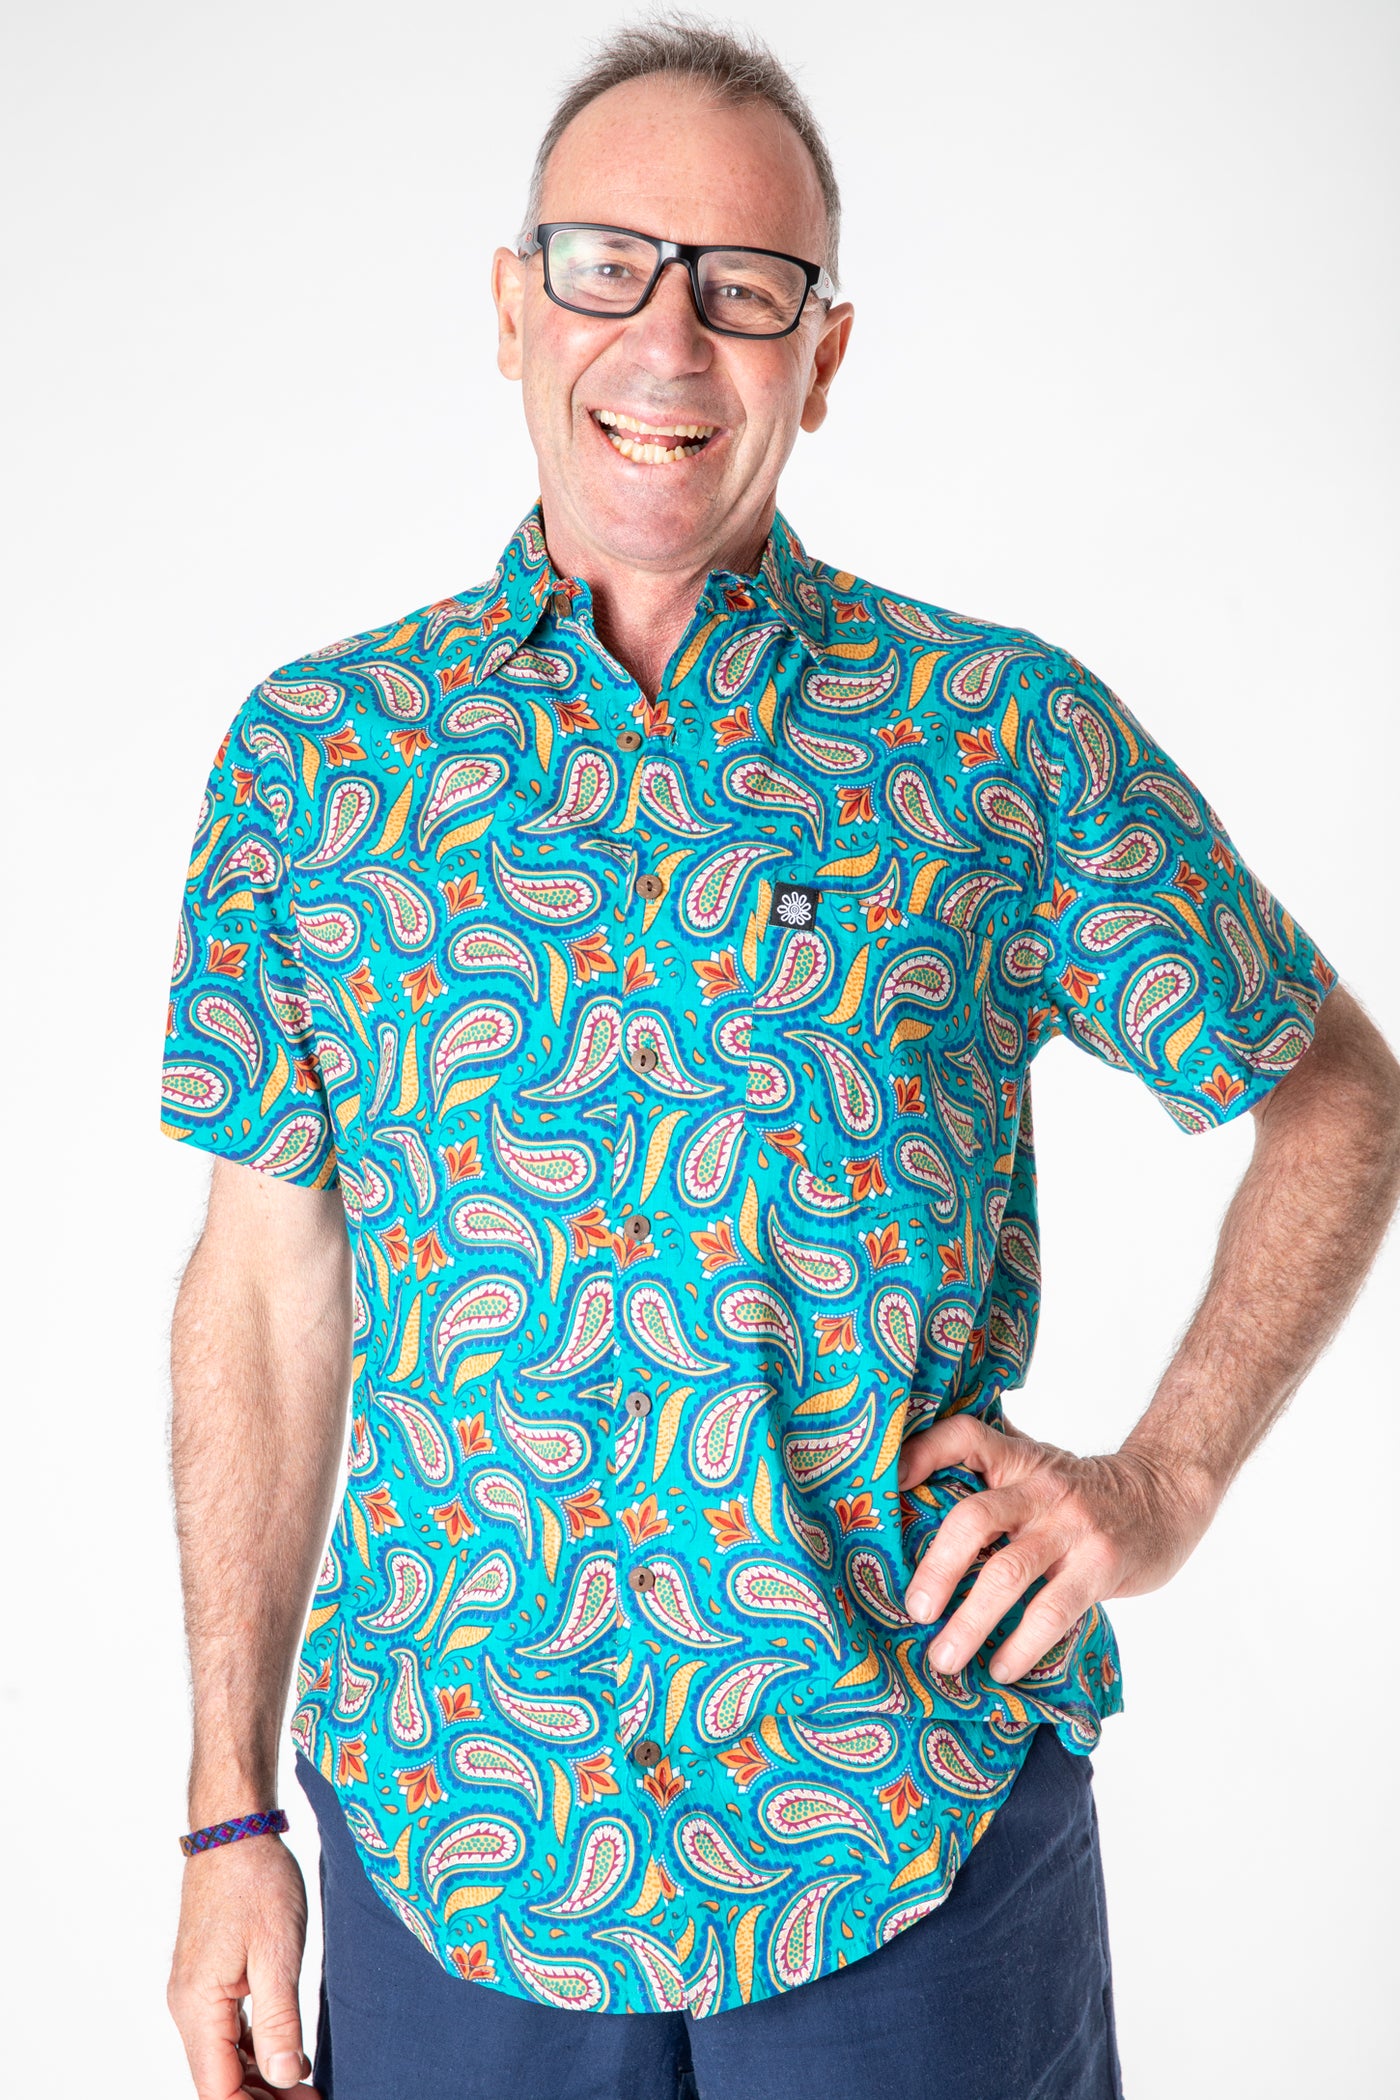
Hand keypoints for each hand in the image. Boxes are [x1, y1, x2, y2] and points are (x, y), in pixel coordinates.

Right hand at [168, 1836, 320, 2098]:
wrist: (234, 1830)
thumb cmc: (256, 1881)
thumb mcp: (278, 1953)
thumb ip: (279, 2021)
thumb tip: (285, 2077)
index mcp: (198, 2006)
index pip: (218, 2090)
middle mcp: (188, 2007)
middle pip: (219, 2080)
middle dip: (262, 2099)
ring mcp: (196, 1992)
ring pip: (223, 2058)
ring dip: (261, 2079)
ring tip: (307, 2089)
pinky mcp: (209, 1978)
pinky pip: (227, 2031)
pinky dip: (256, 2050)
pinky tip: (291, 2054)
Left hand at [897, 1411, 1214, 1682]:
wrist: (1167, 1494)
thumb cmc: (1084, 1493)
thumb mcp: (1037, 1469)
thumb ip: (991, 1478)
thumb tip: (913, 1501)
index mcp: (1017, 1459)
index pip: (963, 1436)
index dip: (922, 1455)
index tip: (888, 1488)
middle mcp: (1040, 1487)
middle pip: (974, 1519)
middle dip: (937, 1568)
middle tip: (914, 1610)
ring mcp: (1072, 1526)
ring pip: (1008, 1572)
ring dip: (970, 1621)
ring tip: (945, 1658)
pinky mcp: (1102, 1564)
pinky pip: (1053, 1610)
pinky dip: (1021, 1644)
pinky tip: (1001, 1667)